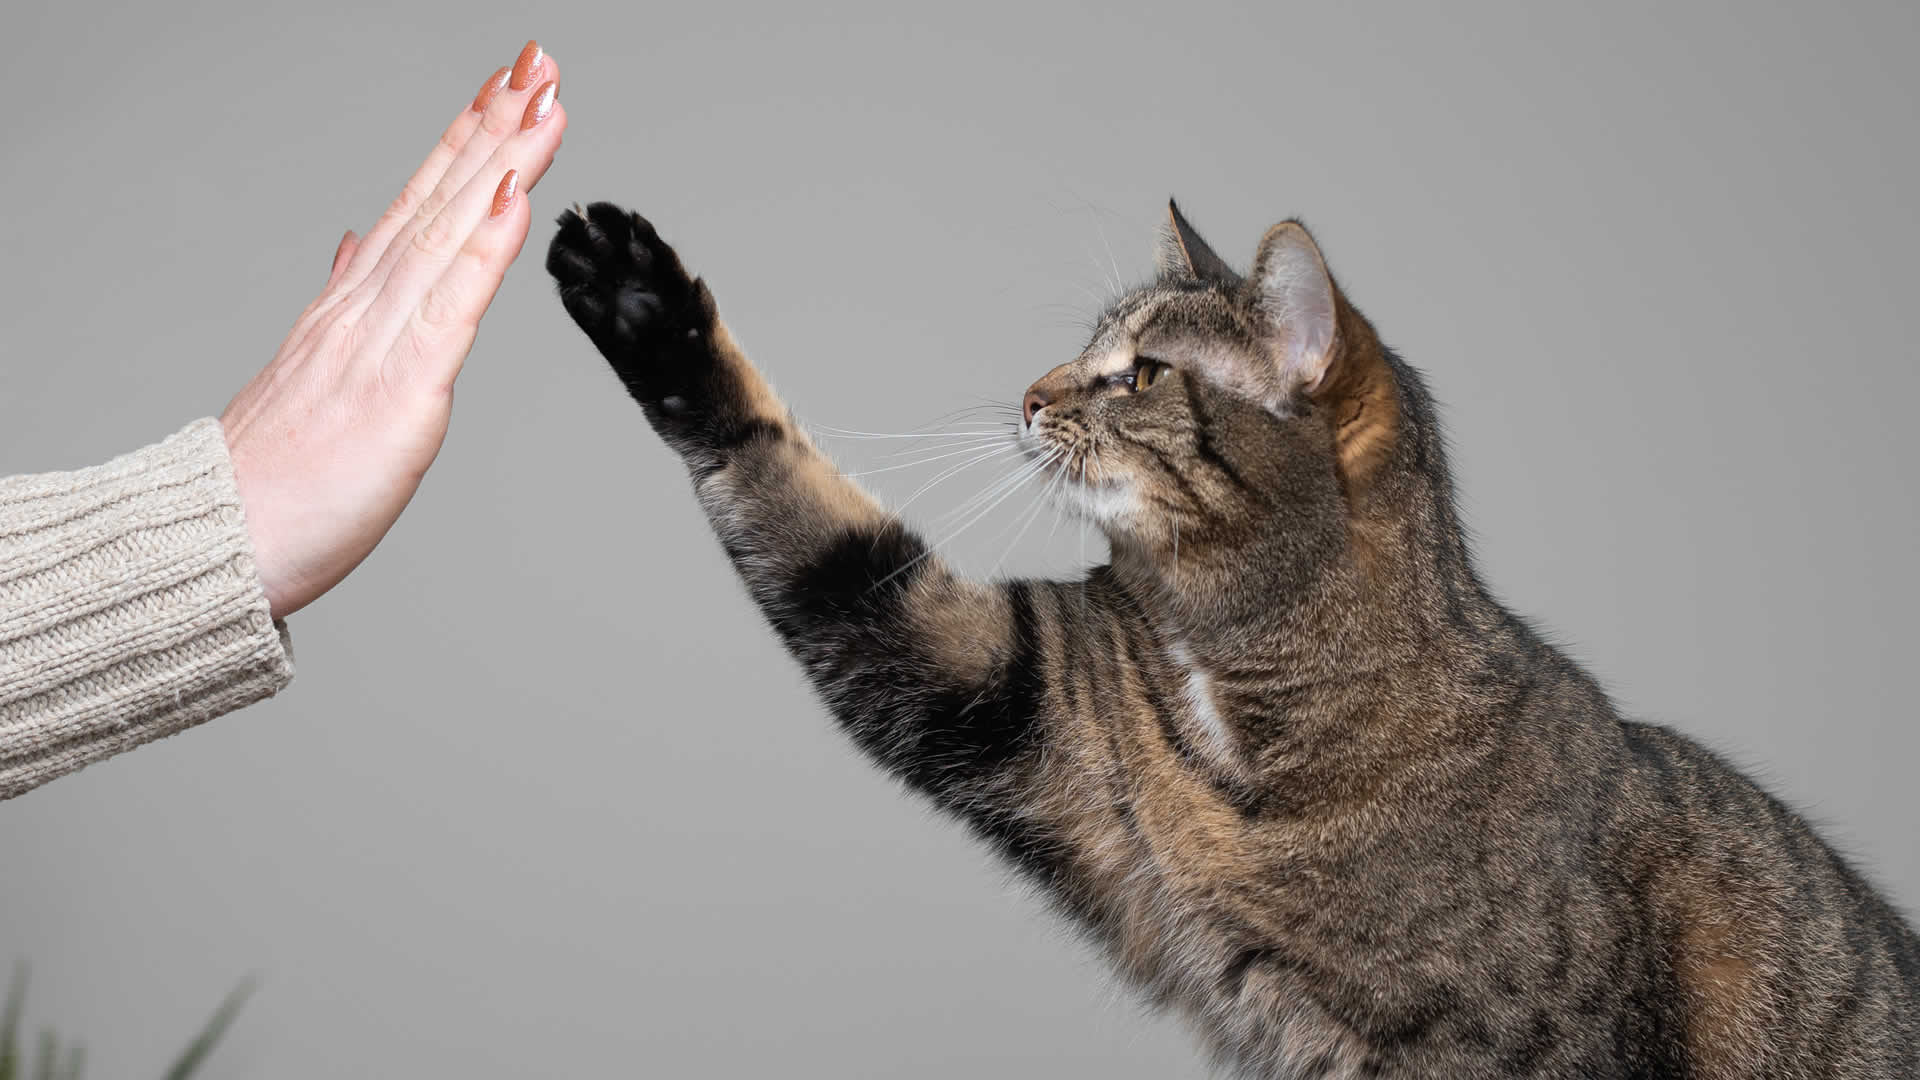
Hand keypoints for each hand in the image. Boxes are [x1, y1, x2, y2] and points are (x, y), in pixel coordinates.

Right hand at [220, 41, 567, 617]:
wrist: (224, 537)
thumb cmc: (280, 474)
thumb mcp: (318, 369)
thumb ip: (346, 302)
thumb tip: (360, 243)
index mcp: (357, 303)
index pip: (423, 202)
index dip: (468, 140)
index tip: (509, 86)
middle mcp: (368, 305)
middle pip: (443, 198)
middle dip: (496, 126)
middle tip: (540, 62)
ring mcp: (382, 340)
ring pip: (452, 233)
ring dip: (501, 163)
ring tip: (542, 102)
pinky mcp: (401, 388)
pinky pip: (451, 307)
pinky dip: (484, 248)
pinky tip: (514, 198)